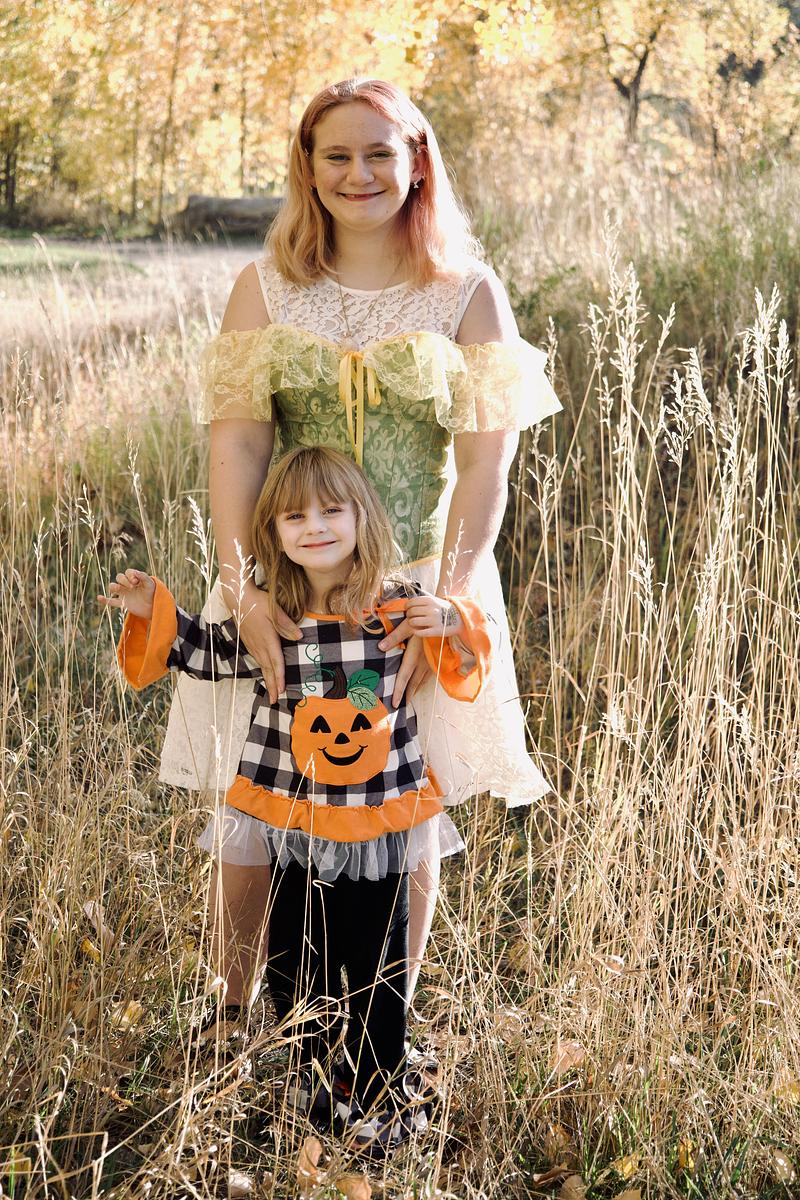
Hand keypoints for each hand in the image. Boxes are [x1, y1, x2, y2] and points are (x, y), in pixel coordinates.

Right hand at [98, 569, 155, 619]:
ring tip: (118, 588)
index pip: (128, 572)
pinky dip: (105, 600)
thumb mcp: (150, 584)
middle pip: (119, 577)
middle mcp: (127, 584)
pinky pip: (111, 601)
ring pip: (113, 587)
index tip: (136, 582)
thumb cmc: (153, 593)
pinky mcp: (123, 603)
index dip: (130, 575)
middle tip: (132, 587)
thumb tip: (135, 572)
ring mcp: (124, 593)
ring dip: (113, 587)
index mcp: (134, 578)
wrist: (153, 607)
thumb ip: (144, 577)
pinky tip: (99, 597)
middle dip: (124, 580)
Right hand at [232, 584, 300, 703]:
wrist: (238, 597)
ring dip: (267, 680)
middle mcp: (259, 645)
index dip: (280, 677)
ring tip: (271, 692)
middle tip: (274, 701)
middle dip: (272, 686)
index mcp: (267, 639)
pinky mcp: (249, 642)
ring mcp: (252, 644)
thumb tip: (299, 637)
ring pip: (262, 666)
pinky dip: (262, 670)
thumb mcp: (274, 610)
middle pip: (267, 669)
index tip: (282, 690)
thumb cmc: (257, 601)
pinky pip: (257, 660)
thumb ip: (287, 625)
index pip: (275, 662)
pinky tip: (265, 673)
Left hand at [377, 624, 430, 706]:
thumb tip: (380, 647)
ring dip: (415, 690)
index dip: (399, 692)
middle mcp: (423, 663)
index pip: (404, 678)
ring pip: (422, 681)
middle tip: (401, 706)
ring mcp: (431, 662)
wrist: (448, 621)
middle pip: (414, 683)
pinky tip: (421, 683)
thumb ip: (394, 637)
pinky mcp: (437, 659)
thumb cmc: (426, 623)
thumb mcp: (409, 627)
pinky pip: (429, 675)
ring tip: (409, 698)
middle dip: (407, 696)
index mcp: (414, 657)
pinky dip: (423, 682)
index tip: (395, 704)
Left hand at [404, 594, 464, 638]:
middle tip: (411, 617)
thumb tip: (407, 604)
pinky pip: (419, 632)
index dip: (407, 606)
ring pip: (413, 622)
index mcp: (430, 600)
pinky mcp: (436, 631)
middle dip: (408, 615)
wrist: (460, 618)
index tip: (408, 609)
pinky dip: (416, 632)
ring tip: (414, 624)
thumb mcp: (435, 600)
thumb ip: (422, 601)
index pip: (411, 602)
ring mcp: (434, 620)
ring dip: (411, 623)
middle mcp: (431, 609)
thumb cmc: (444, 609)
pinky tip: (417, 630)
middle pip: (411, 612)